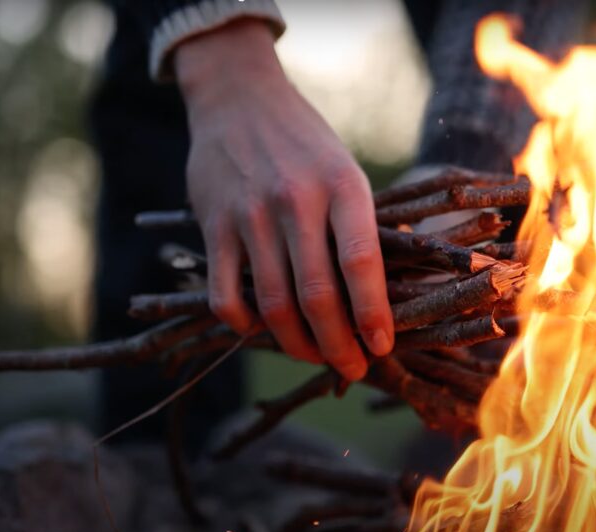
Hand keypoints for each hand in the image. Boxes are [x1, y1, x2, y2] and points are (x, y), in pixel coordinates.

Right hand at [174, 19, 393, 379]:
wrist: (239, 99)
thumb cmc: (307, 145)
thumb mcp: (347, 171)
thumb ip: (359, 227)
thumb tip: (382, 295)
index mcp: (342, 187)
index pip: (361, 263)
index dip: (373, 314)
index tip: (381, 347)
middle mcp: (296, 201)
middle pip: (317, 296)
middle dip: (338, 345)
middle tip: (352, 367)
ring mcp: (250, 215)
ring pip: (273, 304)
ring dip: (297, 343)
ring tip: (315, 356)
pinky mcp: (213, 225)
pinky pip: (225, 294)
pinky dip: (244, 323)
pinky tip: (261, 328)